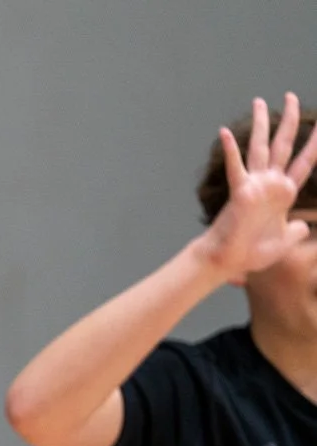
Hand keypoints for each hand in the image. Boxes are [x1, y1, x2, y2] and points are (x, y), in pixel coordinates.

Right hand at [197, 93, 316, 279]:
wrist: (230, 260)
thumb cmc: (252, 252)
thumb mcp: (285, 240)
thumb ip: (296, 230)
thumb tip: (302, 225)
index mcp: (284, 193)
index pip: (305, 162)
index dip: (316, 144)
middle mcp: (270, 183)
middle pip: (283, 144)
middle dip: (289, 120)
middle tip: (290, 96)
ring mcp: (254, 184)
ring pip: (260, 147)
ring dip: (261, 124)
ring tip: (260, 101)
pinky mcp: (241, 191)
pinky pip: (236, 167)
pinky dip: (232, 150)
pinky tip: (226, 132)